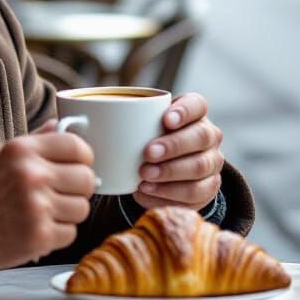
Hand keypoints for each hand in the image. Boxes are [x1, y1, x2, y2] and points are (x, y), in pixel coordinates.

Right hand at [0, 122, 95, 269]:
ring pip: (82, 208)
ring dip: (68, 213)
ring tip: (45, 212)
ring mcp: (37, 207)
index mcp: (23, 150)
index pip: (76, 146)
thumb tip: (59, 126)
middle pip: (86, 179)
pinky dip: (58, 234)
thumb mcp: (3, 156)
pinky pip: (70, 233)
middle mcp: (32, 175)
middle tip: (62, 192)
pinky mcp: (39, 236)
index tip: (79, 165)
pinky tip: (37, 228)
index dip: (83, 157)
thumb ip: (36, 141)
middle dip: (78, 188)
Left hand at [132, 93, 223, 211]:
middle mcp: (209, 136)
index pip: (197, 104)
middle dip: (173, 146)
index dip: (184, 111)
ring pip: (200, 167)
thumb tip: (87, 120)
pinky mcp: (208, 188)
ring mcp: (212, 163)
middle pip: (201, 137)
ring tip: (144, 176)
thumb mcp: (144, 125)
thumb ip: (129, 119)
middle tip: (148, 153)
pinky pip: (195, 194)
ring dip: (170, 172)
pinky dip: (169, 194)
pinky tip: (148, 191)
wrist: (168, 168)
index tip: (165, 119)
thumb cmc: (151, 138)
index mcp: (195, 113)